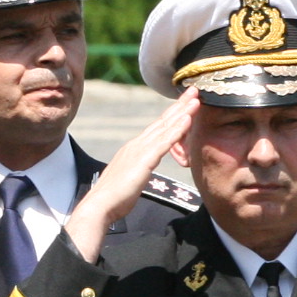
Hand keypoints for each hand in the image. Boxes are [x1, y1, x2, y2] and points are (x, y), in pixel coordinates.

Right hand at [62, 88, 199, 260]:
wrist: (99, 206)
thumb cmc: (113, 198)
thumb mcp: (130, 178)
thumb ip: (138, 169)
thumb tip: (142, 170)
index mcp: (133, 149)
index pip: (156, 128)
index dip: (172, 114)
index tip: (185, 103)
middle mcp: (136, 145)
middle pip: (162, 122)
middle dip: (179, 105)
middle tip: (194, 91)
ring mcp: (139, 151)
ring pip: (165, 128)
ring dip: (182, 112)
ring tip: (196, 99)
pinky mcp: (144, 161)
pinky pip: (164, 142)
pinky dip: (177, 129)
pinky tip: (188, 119)